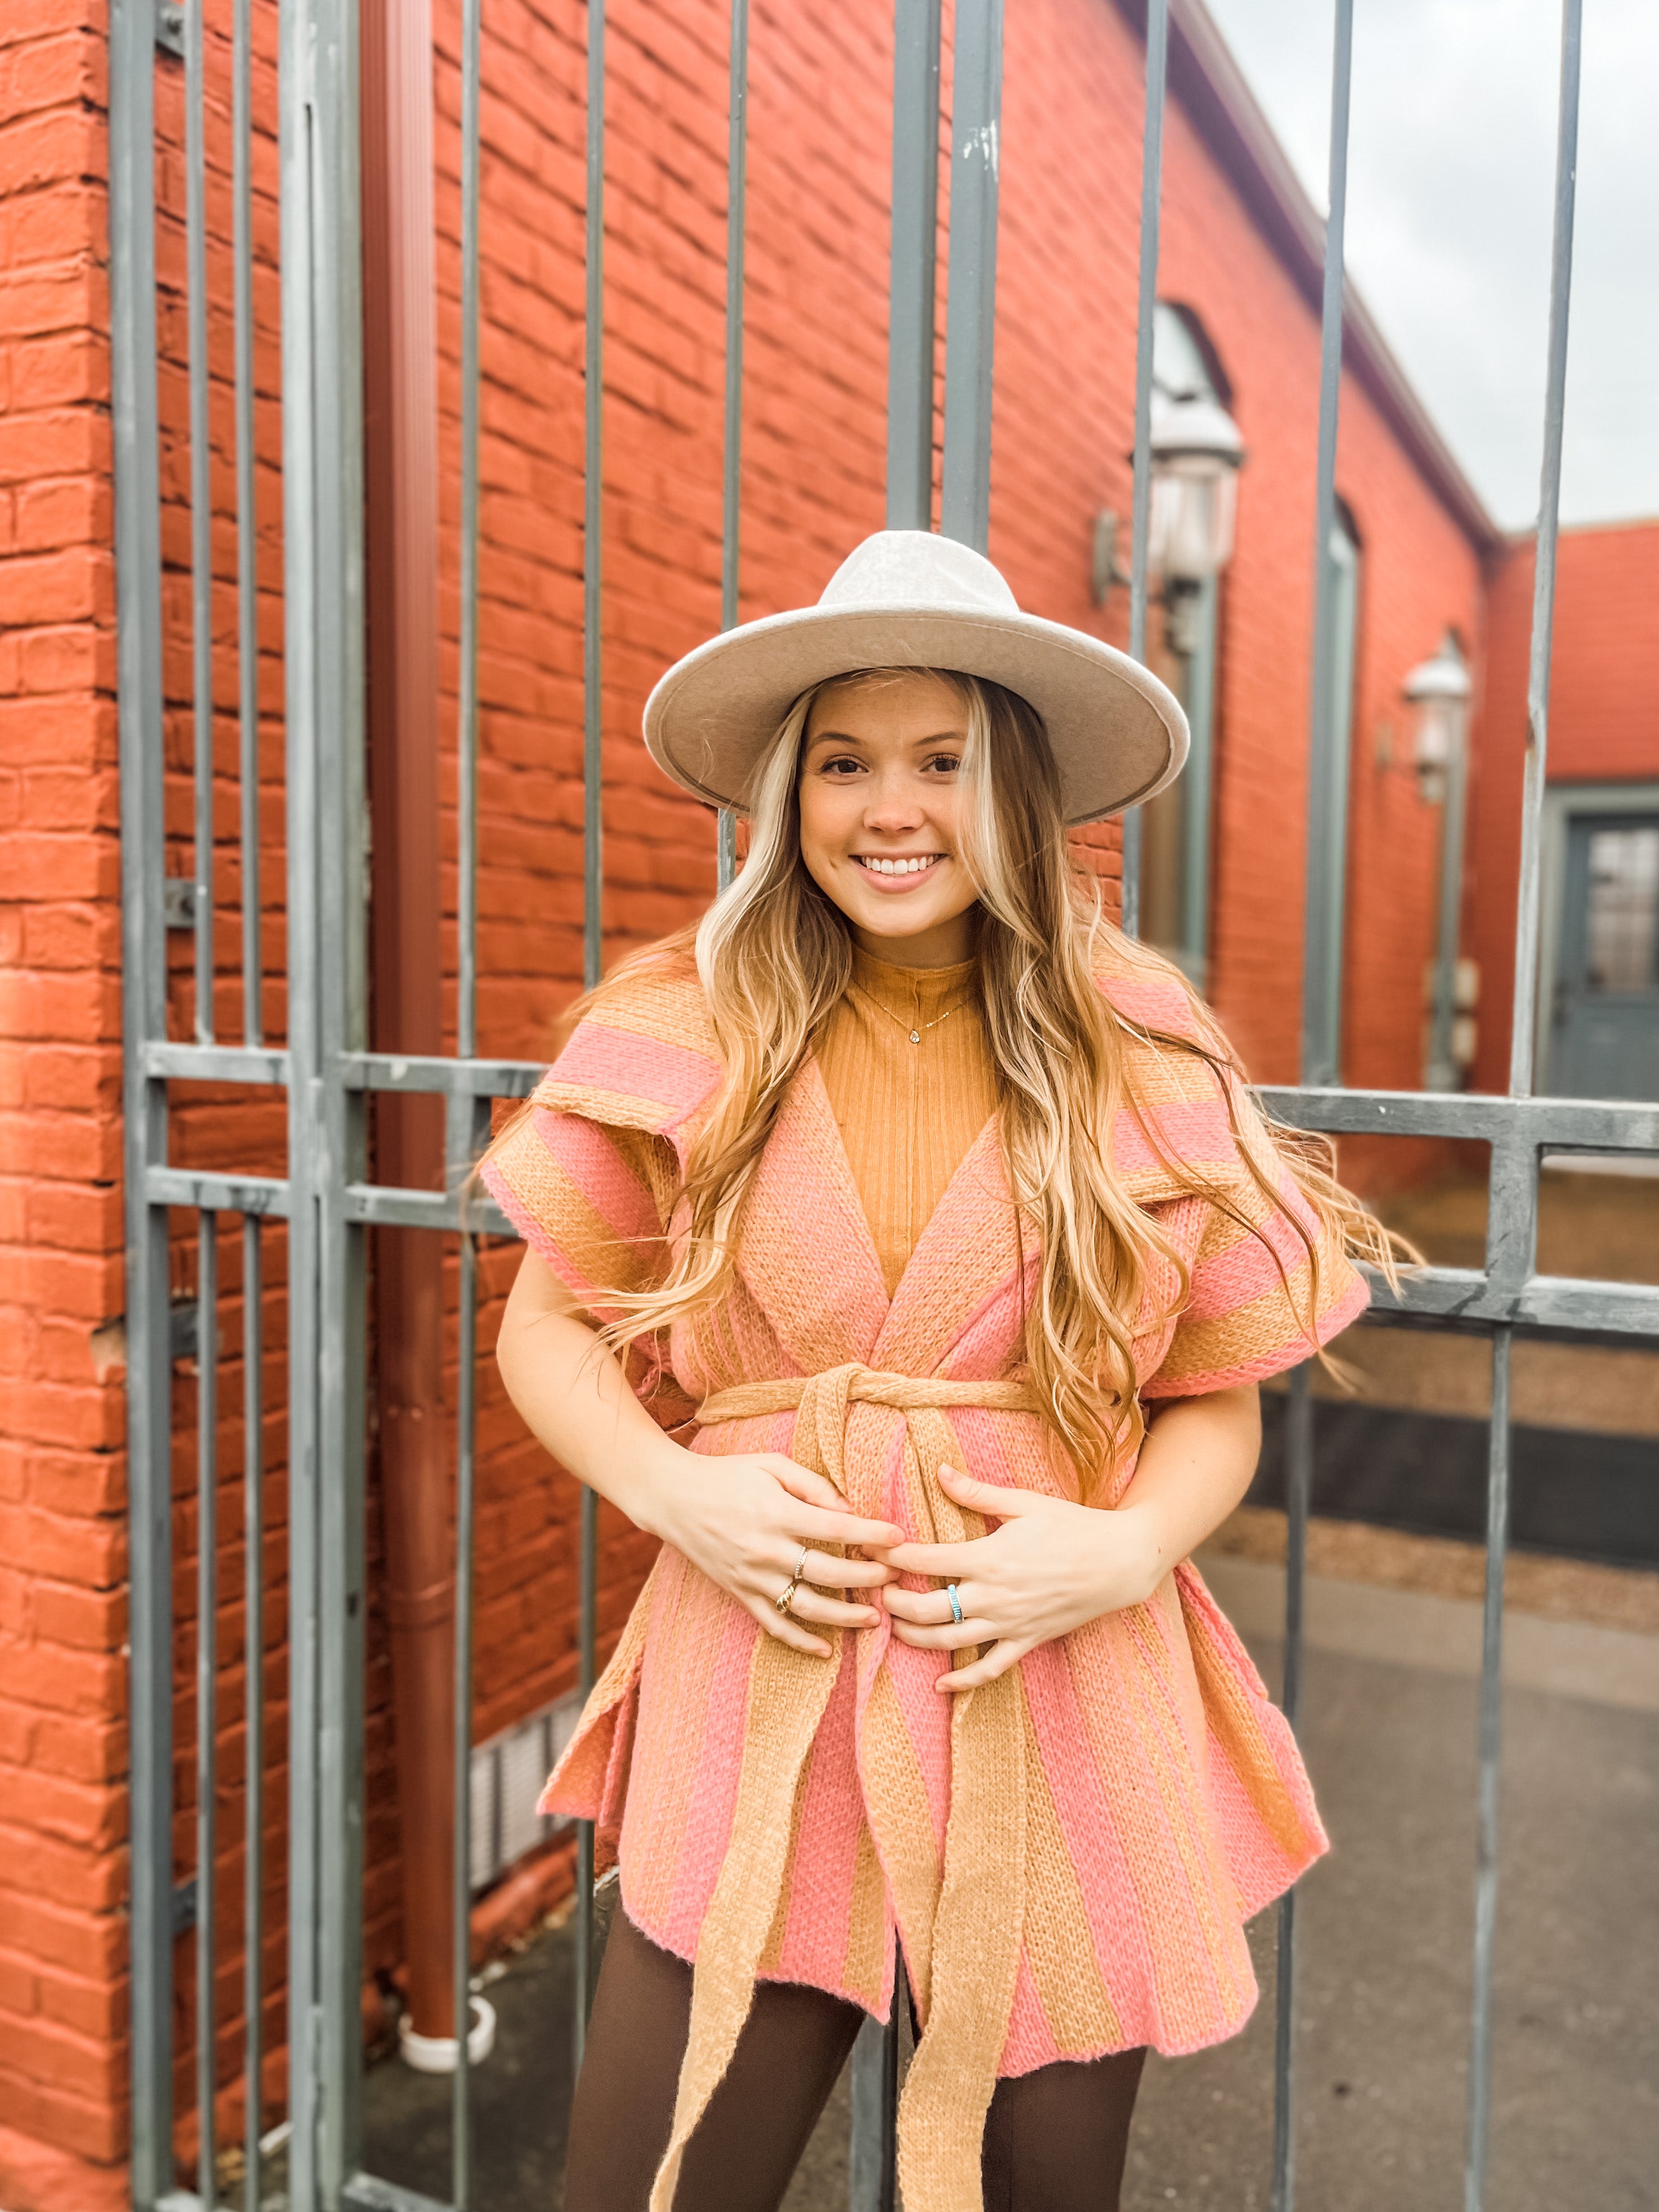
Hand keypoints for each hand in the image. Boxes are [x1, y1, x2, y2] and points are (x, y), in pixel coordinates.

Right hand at [641, 1445, 904, 1659]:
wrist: (672, 1498)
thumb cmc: (727, 1475)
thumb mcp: (771, 1466)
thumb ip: (812, 1485)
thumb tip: (849, 1511)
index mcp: (776, 1513)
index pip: (836, 1529)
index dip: (872, 1535)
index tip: (899, 1538)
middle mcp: (765, 1549)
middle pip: (828, 1572)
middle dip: (867, 1578)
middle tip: (894, 1577)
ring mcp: (751, 1576)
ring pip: (806, 1606)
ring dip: (844, 1616)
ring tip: (874, 1618)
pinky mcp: (739, 1593)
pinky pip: (773, 1624)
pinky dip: (800, 1641)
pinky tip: (826, 1649)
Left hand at [875, 1465, 1162, 1690]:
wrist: (1120, 1561)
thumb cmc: (1073, 1526)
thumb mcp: (1024, 1503)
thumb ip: (977, 1493)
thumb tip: (939, 1471)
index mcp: (988, 1556)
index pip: (924, 1560)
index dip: (890, 1556)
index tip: (868, 1548)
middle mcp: (993, 1595)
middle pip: (926, 1609)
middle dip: (893, 1603)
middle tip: (875, 1590)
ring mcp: (1009, 1623)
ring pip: (949, 1641)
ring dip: (914, 1638)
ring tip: (894, 1627)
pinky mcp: (1027, 1641)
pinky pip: (989, 1669)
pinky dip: (963, 1681)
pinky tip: (941, 1682)